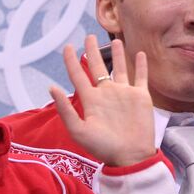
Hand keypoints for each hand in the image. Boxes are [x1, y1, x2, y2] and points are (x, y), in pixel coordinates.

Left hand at [49, 35, 156, 167]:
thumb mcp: (79, 130)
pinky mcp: (140, 97)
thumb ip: (65, 109)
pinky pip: (140, 77)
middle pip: (97, 67)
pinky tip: (139, 53)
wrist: (131, 156)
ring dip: (117, 54)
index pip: (78, 75)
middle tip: (89, 36)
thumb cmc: (103, 147)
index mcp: (91, 100)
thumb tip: (51, 87)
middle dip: (92, 51)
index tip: (67, 47)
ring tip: (115, 40)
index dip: (71, 61)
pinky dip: (141, 65)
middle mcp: (106, 94)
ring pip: (120, 68)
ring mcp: (124, 94)